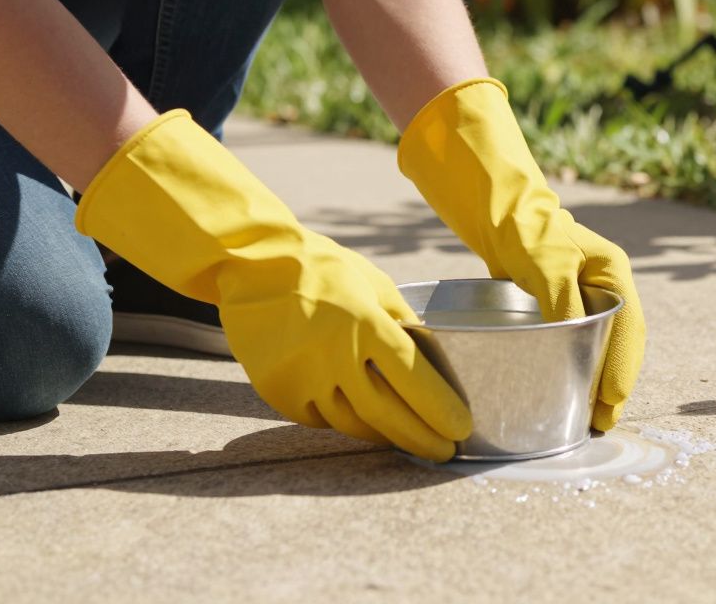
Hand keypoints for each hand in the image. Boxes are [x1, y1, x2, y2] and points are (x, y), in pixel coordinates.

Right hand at [77, 112, 470, 459]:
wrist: (254, 266)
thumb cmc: (326, 270)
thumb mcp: (375, 285)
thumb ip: (402, 323)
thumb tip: (433, 361)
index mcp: (365, 323)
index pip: (412, 378)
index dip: (440, 409)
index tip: (461, 429)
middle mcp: (332, 353)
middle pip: (386, 414)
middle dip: (421, 438)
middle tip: (445, 451)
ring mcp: (301, 375)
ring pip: (352, 424)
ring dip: (385, 435)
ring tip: (409, 438)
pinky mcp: (276, 390)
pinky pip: (320, 419)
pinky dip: (344, 421)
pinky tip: (363, 421)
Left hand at [398, 79, 645, 429]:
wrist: (497, 207)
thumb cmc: (524, 229)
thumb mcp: (546, 264)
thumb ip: (562, 303)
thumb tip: (573, 349)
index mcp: (613, 274)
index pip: (628, 330)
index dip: (622, 370)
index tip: (610, 405)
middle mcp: (605, 287)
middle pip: (617, 343)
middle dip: (611, 384)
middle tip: (599, 423)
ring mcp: (584, 295)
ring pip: (597, 345)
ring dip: (593, 380)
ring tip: (585, 416)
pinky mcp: (560, 304)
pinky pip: (573, 342)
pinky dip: (572, 367)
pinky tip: (562, 389)